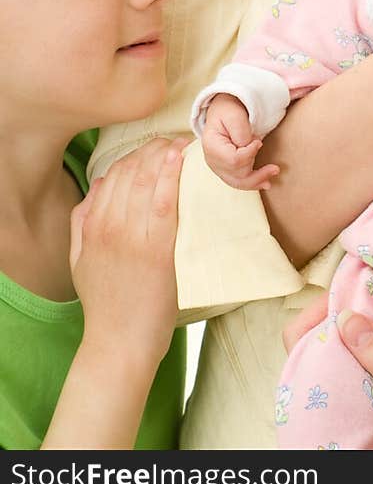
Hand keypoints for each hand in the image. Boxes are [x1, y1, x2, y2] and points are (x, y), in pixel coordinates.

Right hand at [72, 137, 185, 364]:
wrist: (120, 342)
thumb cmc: (105, 301)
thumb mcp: (79, 259)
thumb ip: (82, 220)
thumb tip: (100, 184)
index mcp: (91, 227)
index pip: (114, 175)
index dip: (136, 154)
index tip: (155, 146)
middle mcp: (109, 227)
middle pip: (132, 172)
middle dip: (154, 149)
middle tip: (173, 140)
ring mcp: (133, 238)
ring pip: (148, 181)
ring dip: (166, 155)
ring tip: (182, 144)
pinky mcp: (158, 250)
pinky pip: (165, 202)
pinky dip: (172, 177)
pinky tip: (180, 160)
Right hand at [202, 94, 279, 190]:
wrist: (222, 111)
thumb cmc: (228, 110)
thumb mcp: (234, 114)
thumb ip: (241, 131)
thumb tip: (251, 147)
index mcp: (211, 146)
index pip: (233, 160)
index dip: (249, 154)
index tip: (259, 142)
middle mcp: (212, 160)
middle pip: (237, 174)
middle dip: (257, 172)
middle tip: (275, 167)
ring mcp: (218, 167)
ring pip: (238, 182)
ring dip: (257, 181)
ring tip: (273, 177)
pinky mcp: (225, 169)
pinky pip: (238, 181)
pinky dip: (252, 183)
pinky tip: (264, 183)